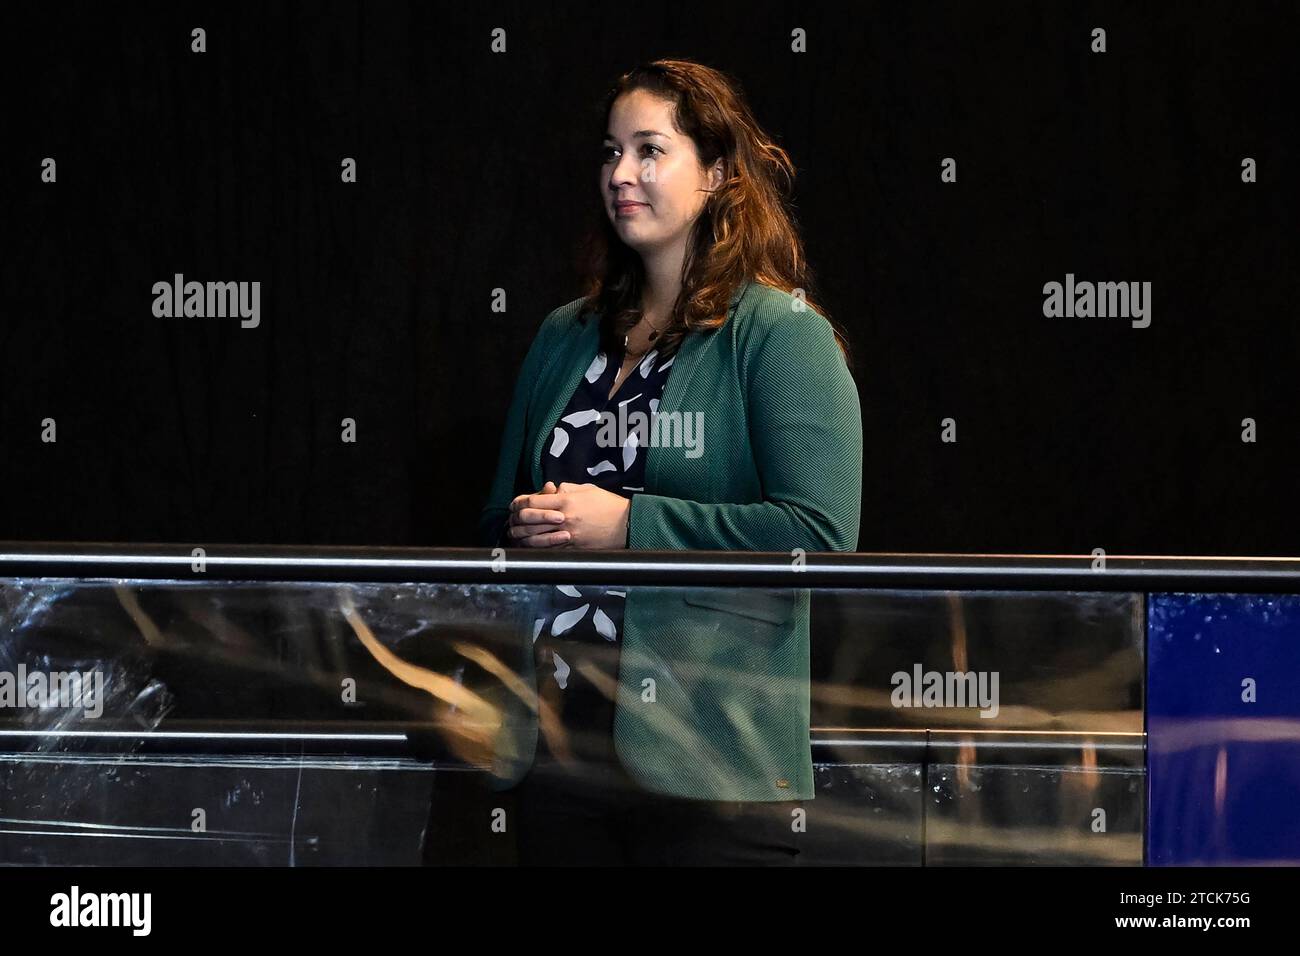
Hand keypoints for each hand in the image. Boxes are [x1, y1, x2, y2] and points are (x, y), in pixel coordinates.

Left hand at [509, 481, 630, 549]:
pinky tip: (530, 546)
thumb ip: (566, 488)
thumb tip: (551, 490)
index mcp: (566, 500)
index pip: (532, 501)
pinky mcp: (573, 548)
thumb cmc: (609, 505)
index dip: (519, 503)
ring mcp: (568, 535)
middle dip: (516, 520)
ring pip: (535, 538)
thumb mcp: (587, 489)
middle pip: (529, 519)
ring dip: (522, 537)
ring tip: (516, 535)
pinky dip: (537, 548)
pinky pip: (549, 549)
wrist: (627, 525)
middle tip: (511, 521)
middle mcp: (564, 518)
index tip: (515, 505)